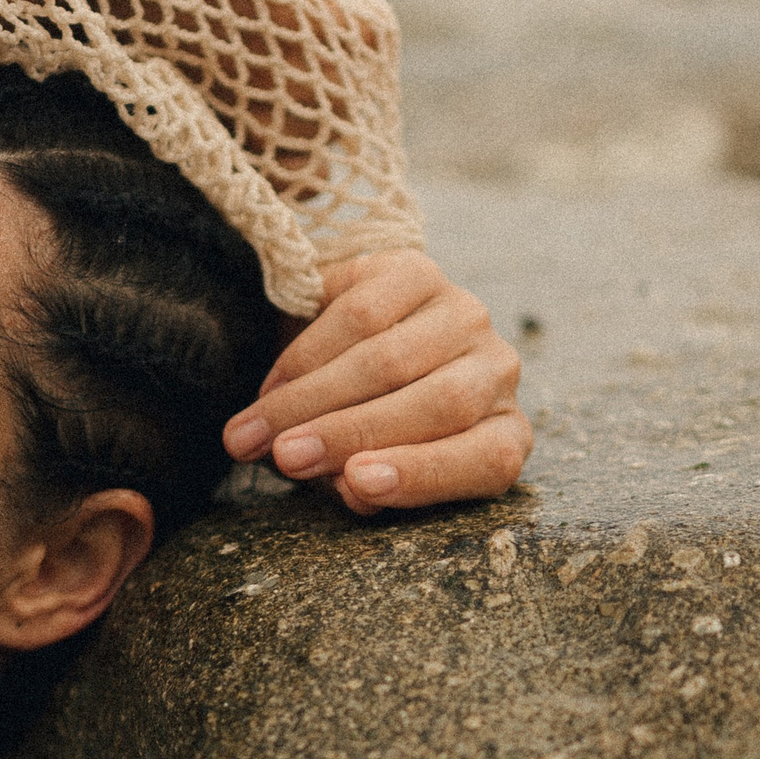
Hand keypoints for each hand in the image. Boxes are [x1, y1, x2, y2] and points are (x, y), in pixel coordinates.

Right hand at [222, 251, 531, 515]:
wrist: (341, 352)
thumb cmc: (361, 431)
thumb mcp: (365, 473)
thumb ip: (363, 486)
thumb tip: (353, 487)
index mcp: (503, 433)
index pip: (487, 458)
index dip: (424, 474)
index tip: (357, 483)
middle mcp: (497, 371)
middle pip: (437, 404)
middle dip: (349, 433)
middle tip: (285, 456)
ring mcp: (464, 315)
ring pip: (390, 359)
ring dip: (313, 397)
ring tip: (256, 430)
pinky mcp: (419, 271)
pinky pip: (362, 312)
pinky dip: (308, 353)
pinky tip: (274, 385)